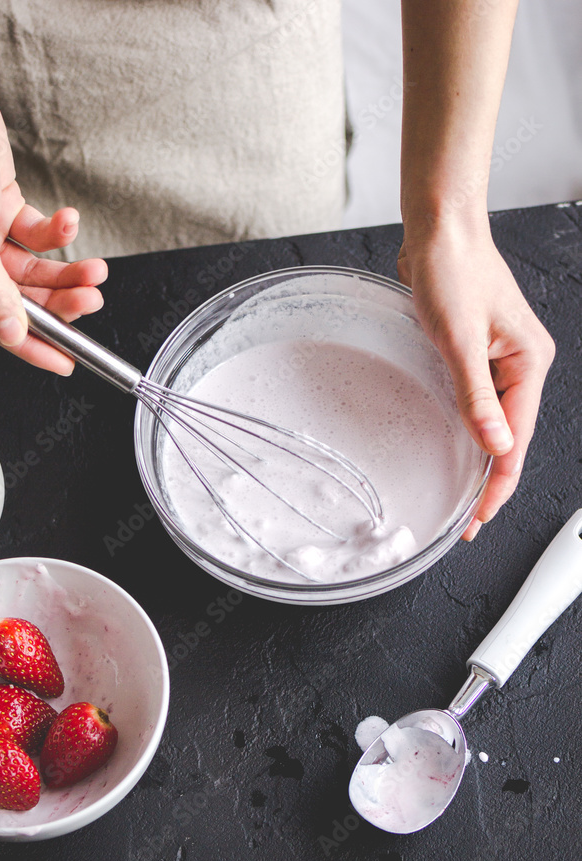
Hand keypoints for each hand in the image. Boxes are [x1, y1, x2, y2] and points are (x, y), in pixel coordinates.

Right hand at [0, 4, 106, 374]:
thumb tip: (11, 332)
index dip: (30, 344)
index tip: (63, 361)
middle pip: (18, 295)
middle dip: (58, 300)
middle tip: (90, 302)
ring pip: (31, 266)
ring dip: (66, 269)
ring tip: (94, 271)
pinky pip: (34, 231)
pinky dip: (57, 231)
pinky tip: (68, 220)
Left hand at [397, 223, 554, 539]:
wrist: (439, 232)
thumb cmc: (453, 271)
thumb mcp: (459, 339)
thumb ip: (476, 396)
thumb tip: (496, 447)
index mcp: (529, 363)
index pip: (517, 440)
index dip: (497, 484)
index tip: (479, 516)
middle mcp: (522, 365)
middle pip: (509, 437)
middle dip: (489, 480)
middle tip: (467, 520)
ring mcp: (501, 361)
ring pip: (494, 423)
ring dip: (479, 457)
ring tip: (462, 496)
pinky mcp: (479, 354)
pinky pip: (478, 403)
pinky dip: (469, 429)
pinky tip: (455, 449)